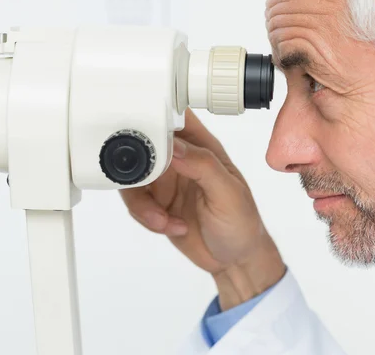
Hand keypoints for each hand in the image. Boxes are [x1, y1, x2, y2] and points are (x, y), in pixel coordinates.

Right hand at [120, 109, 285, 309]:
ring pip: (132, 178)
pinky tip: (171, 226)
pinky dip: (146, 218)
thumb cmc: (242, 222)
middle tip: (148, 187)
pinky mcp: (155, 205)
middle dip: (138, 168)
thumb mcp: (228, 193)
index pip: (175, 118)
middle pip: (143, 146)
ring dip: (142, 203)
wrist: (234, 260)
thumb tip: (175, 146)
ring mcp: (166, 182)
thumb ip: (203, 166)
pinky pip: (135, 204)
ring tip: (162, 219)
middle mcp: (181, 160)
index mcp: (202, 147)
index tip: (142, 129)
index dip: (156, 114)